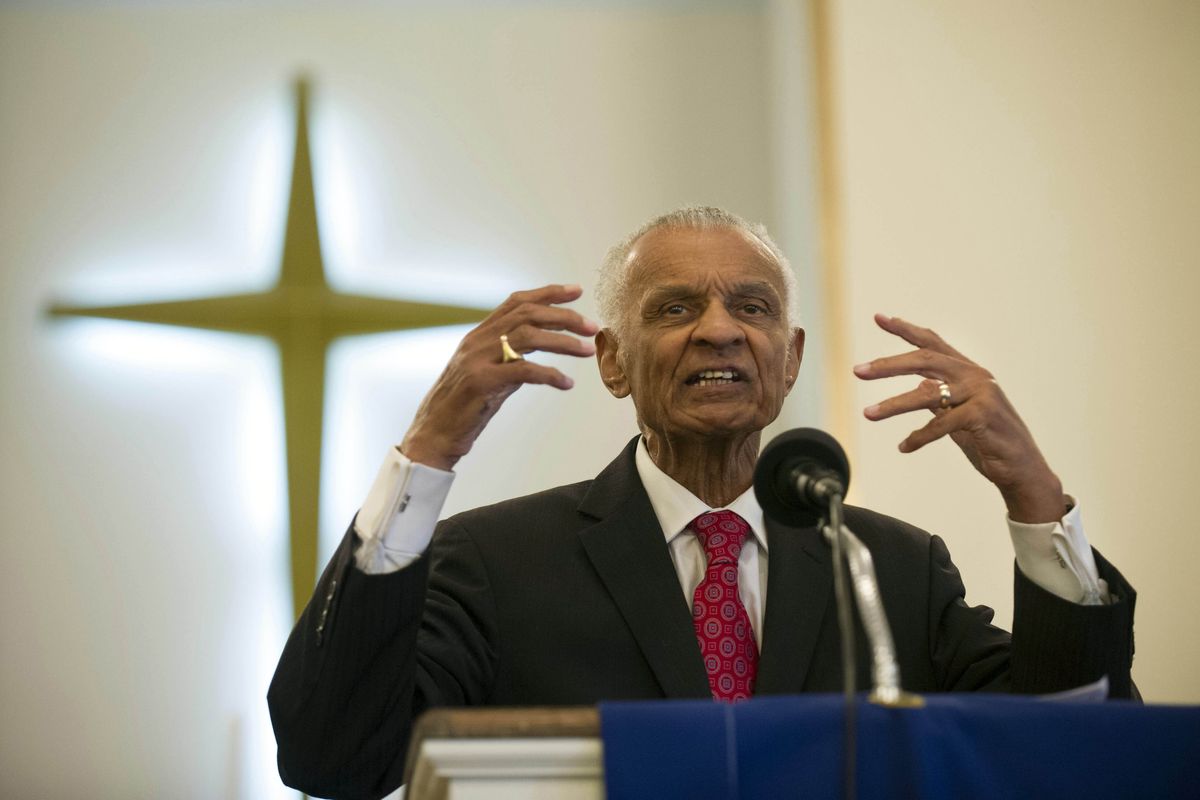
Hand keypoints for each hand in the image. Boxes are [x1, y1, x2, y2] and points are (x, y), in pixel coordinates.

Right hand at [400, 284, 598, 470]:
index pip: (516, 303)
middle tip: (592, 326)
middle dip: (564, 316)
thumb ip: (510, 357)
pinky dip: (550, 374)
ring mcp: (477, 359)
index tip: (576, 290)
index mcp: (479, 335)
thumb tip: (542, 347)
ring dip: (563, 341)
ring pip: (527, 336)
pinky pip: (523, 371)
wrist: (434, 435)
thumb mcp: (489, 372)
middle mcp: (477, 341)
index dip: (547, 293)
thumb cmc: (463, 407)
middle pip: (527, 314)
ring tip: (587, 350)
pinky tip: (566, 383)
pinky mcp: (481, 382)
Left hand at [853, 314, 1064, 522]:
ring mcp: (981, 394)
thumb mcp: (959, 416)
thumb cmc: (990, 441)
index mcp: (969, 372)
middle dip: (888, 365)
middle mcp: (976, 376)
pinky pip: (940, 424)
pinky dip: (919, 437)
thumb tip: (919, 386)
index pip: (933, 343)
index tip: (879, 317)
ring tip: (867, 414)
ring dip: (893, 405)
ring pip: (927, 393)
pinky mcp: (982, 415)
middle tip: (858, 371)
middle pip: (925, 359)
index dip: (905, 329)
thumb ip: (942, 399)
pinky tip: (904, 447)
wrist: (1022, 469)